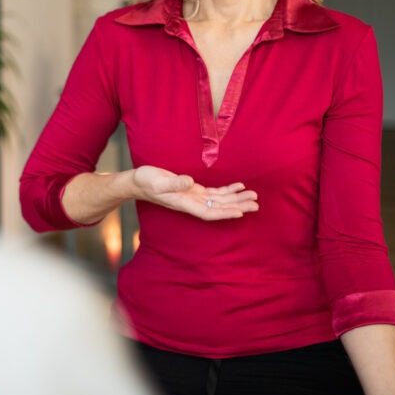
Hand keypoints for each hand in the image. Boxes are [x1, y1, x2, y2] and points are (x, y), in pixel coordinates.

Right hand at [131, 165, 258, 219]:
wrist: (138, 182)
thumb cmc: (146, 181)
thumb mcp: (158, 181)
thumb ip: (174, 182)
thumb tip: (190, 182)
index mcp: (184, 203)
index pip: (208, 212)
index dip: (224, 213)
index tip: (240, 212)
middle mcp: (192, 203)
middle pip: (219, 208)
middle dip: (237, 206)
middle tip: (256, 204)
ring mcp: (194, 197)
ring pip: (219, 200)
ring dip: (236, 198)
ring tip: (253, 196)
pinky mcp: (193, 190)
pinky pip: (214, 193)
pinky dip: (227, 190)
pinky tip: (238, 186)